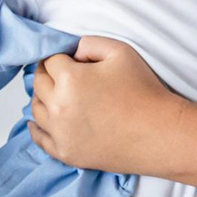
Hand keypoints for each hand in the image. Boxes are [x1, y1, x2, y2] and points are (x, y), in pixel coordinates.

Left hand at [28, 38, 176, 172]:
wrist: (159, 134)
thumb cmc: (144, 91)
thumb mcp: (120, 51)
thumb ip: (89, 44)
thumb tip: (72, 54)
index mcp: (69, 79)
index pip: (50, 60)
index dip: (61, 56)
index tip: (70, 60)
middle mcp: (58, 106)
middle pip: (39, 83)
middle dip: (48, 74)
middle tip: (63, 74)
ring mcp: (60, 133)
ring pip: (36, 109)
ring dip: (42, 98)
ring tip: (56, 94)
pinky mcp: (66, 153)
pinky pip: (39, 139)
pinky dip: (37, 127)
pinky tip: (38, 122)